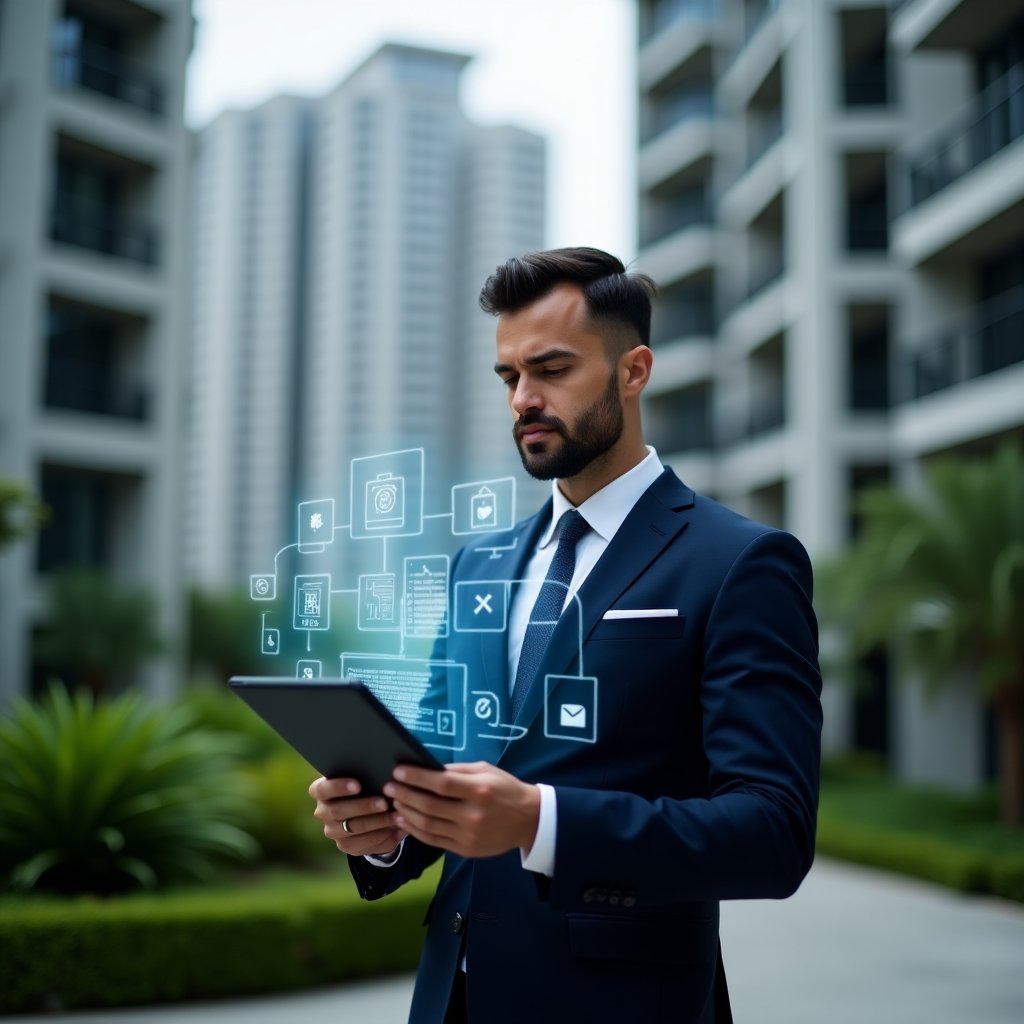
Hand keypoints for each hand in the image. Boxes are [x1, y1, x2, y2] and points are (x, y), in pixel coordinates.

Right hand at [308, 777, 406, 856]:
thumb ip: (367, 774)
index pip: (322, 789)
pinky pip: (363, 844)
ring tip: (397, 816)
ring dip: (377, 822)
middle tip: (384, 803)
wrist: (366, 809)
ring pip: (354, 828)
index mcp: (320, 790)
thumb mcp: (363, 777)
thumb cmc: (364, 783)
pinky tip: (397, 828)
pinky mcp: (346, 846)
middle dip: (364, 807)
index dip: (338, 787)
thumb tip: (384, 773)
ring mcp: (332, 831)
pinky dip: (382, 835)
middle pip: (339, 811)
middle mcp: (322, 812)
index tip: (358, 785)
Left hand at [383, 762, 540, 858]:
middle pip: (429, 806)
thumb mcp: (485, 771)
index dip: (416, 777)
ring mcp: (468, 835)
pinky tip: (405, 821)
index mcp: (479, 790)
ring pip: (427, 825)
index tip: (398, 771)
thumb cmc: (505, 789)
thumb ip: (457, 771)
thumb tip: (427, 770)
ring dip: (406, 814)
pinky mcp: (465, 849)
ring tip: (394, 803)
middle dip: (404, 795)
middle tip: (389, 788)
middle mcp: (473, 814)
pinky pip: (434, 841)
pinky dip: (415, 831)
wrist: (529, 820)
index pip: (440, 784)